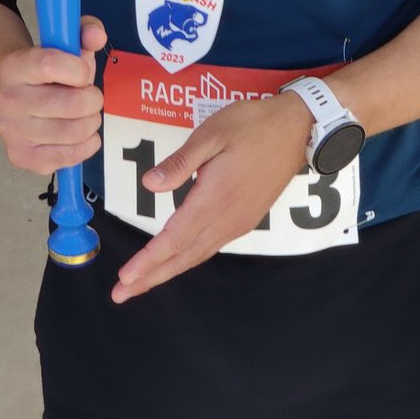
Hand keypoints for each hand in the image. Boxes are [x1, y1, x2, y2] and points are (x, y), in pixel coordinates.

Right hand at [0, 16, 106, 173]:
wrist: (14, 100)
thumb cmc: (47, 73)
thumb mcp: (63, 44)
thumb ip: (85, 32)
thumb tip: (96, 35)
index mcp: (14, 66)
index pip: (51, 65)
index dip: (79, 70)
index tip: (83, 73)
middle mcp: (8, 100)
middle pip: (70, 104)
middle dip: (93, 100)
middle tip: (90, 98)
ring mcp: (12, 131)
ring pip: (73, 132)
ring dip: (91, 123)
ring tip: (86, 116)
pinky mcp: (21, 156)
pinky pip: (67, 157)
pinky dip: (86, 146)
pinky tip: (82, 136)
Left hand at [112, 92, 312, 302]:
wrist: (297, 128)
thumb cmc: (253, 124)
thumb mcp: (213, 133)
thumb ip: (181, 162)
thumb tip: (149, 185)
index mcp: (214, 199)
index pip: (174, 238)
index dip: (148, 261)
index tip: (125, 279)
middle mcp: (227, 218)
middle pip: (183, 256)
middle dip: (151, 277)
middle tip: (122, 294)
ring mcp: (239, 221)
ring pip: (198, 254)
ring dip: (168, 270)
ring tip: (143, 283)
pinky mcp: (247, 218)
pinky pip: (211, 246)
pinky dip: (188, 258)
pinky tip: (178, 258)